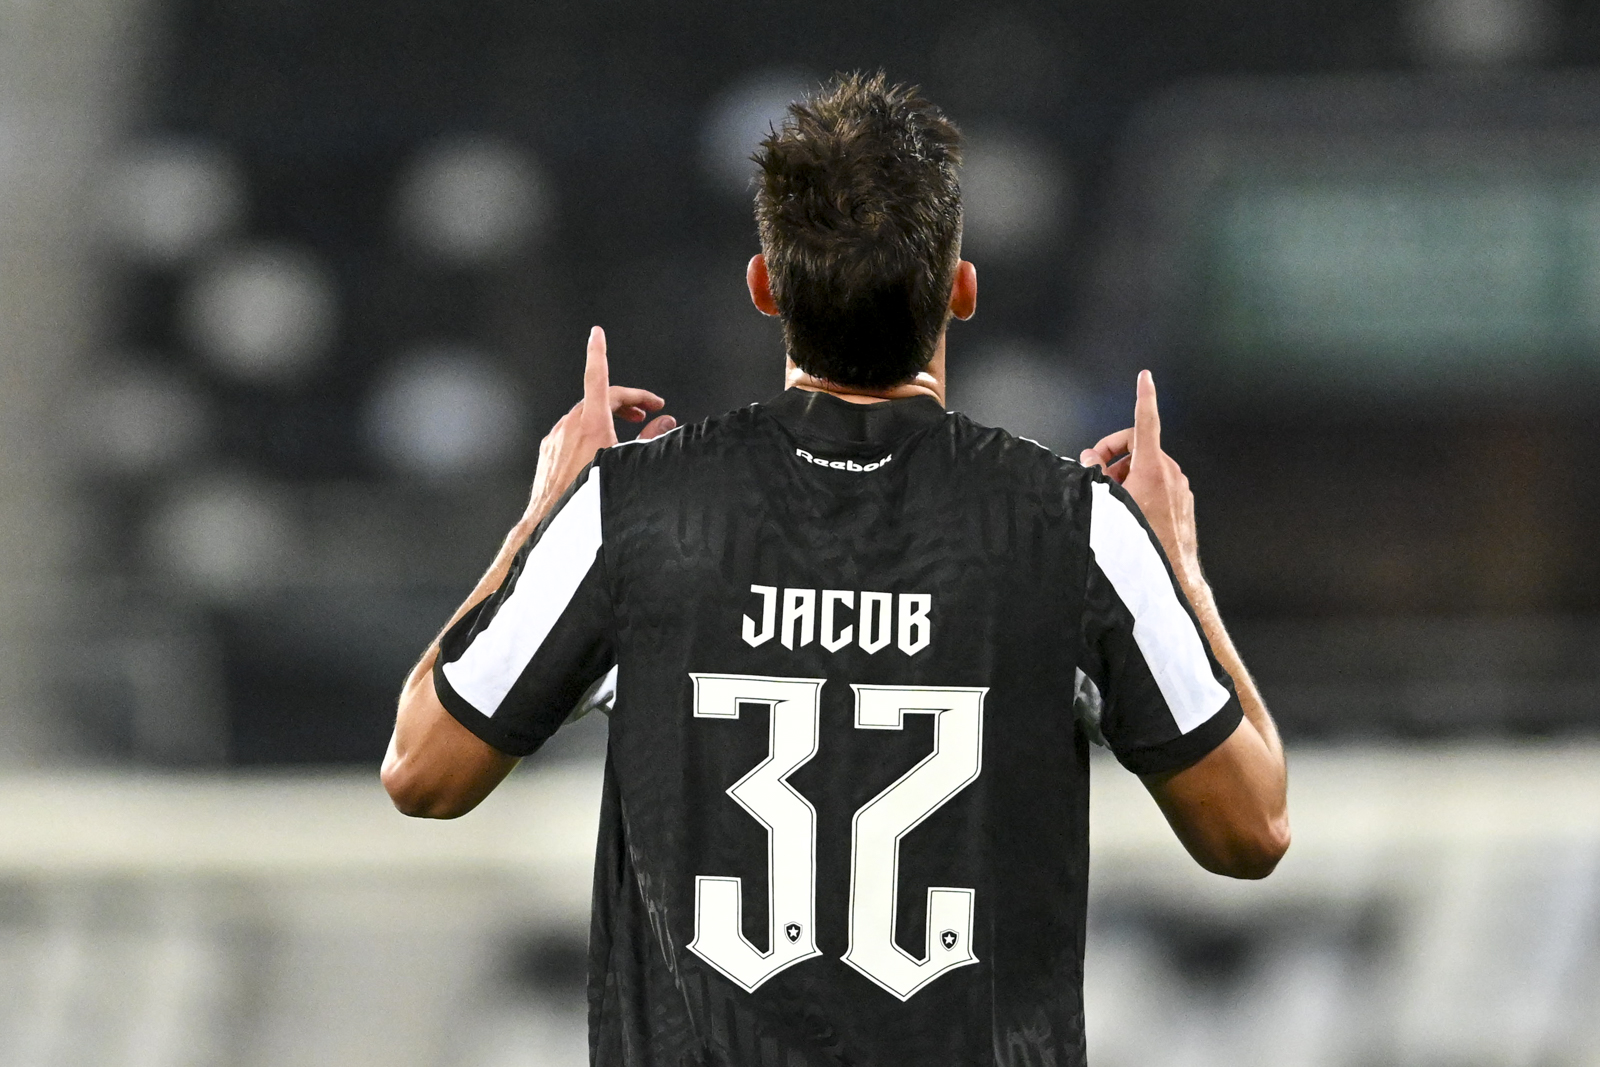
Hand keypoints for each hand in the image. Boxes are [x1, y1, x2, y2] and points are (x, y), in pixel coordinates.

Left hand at [523, 326, 674, 523]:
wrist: (555, 521)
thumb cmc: (594, 493)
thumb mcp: (630, 461)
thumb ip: (652, 437)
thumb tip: (666, 420)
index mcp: (592, 423)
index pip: (597, 378)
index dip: (598, 353)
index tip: (597, 334)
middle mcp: (571, 424)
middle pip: (600, 399)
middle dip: (626, 401)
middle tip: (649, 411)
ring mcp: (556, 436)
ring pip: (584, 416)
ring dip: (607, 417)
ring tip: (627, 430)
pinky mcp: (548, 449)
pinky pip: (570, 432)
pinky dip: (588, 432)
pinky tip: (599, 449)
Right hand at [1079, 370, 1199, 584]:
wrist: (1170, 573)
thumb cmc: (1139, 540)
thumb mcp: (1110, 503)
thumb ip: (1097, 474)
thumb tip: (1092, 460)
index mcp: (1152, 468)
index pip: (1146, 422)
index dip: (1144, 396)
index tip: (1145, 377)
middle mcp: (1169, 472)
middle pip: (1137, 444)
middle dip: (1113, 454)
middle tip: (1095, 473)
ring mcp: (1179, 486)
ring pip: (1146, 465)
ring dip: (1126, 473)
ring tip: (1114, 499)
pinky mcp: (1183, 499)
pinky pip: (1158, 482)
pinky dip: (1141, 486)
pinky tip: (1132, 509)